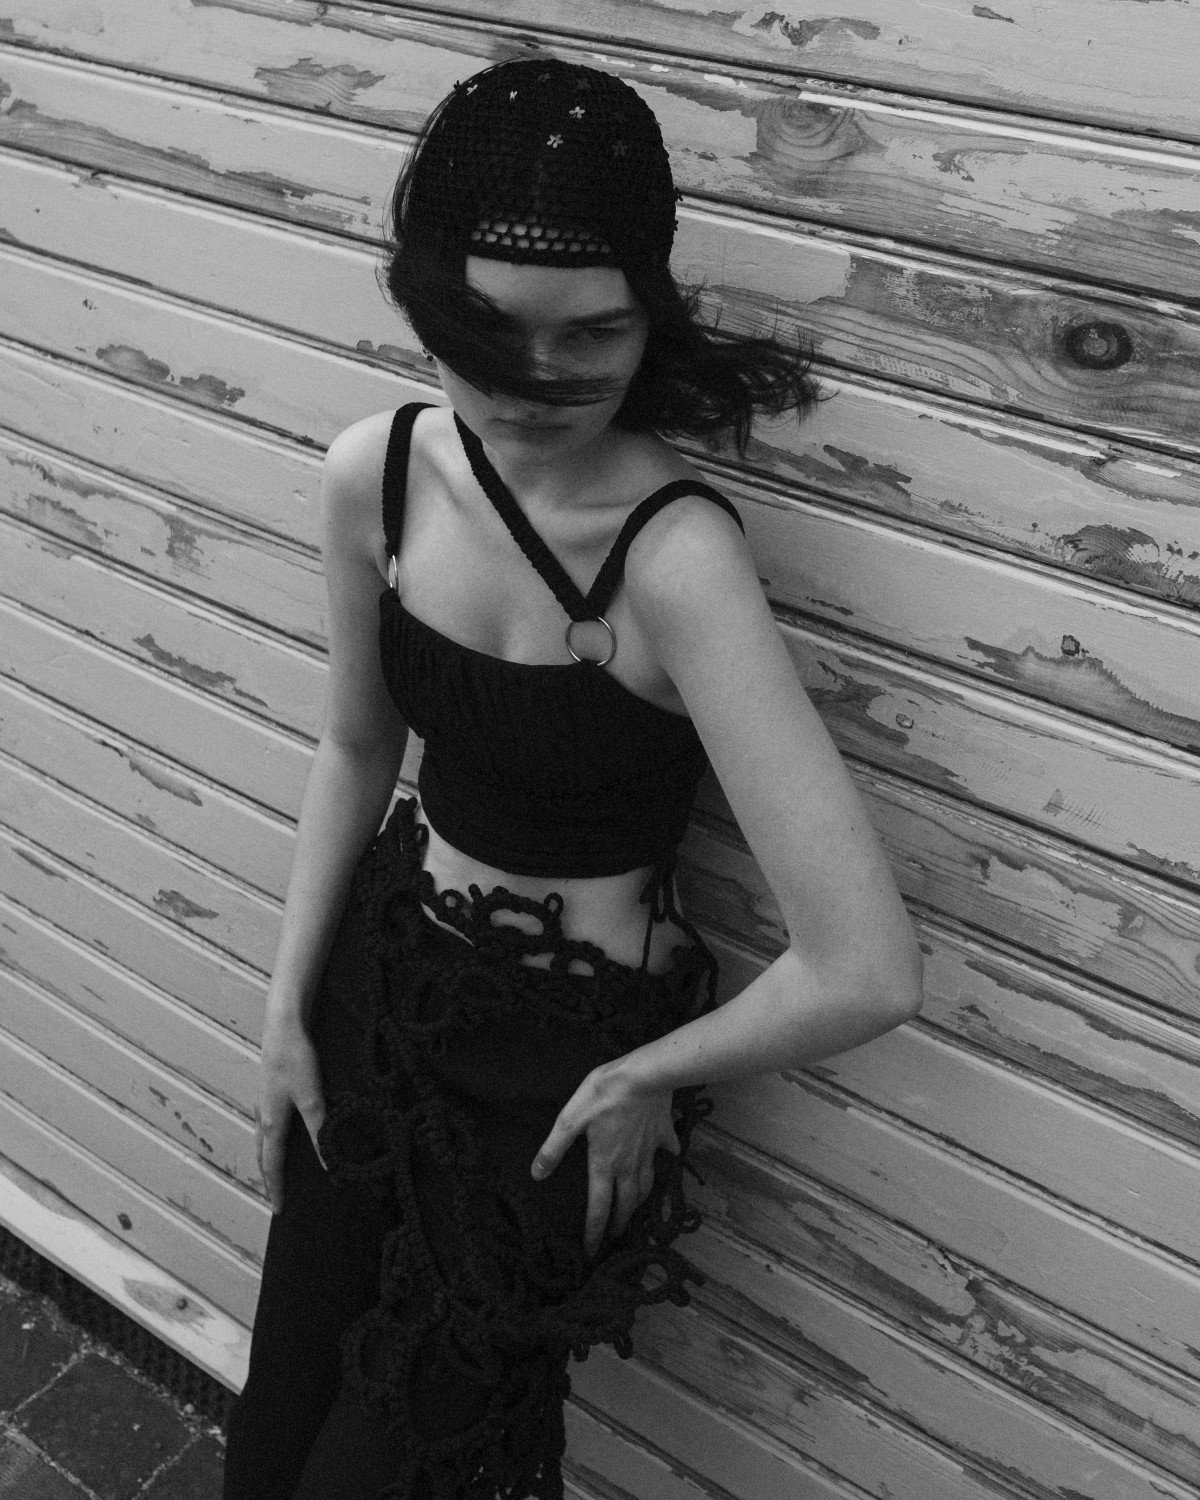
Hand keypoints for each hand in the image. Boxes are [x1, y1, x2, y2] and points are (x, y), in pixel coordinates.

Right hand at [256, 1005, 326, 1213]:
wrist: (283, 1023)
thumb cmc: (296, 1059)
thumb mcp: (312, 1097)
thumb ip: (320, 1130)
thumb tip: (328, 1164)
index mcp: (271, 1122)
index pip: (272, 1165)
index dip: (276, 1188)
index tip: (279, 1211)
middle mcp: (264, 1114)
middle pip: (262, 1155)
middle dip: (268, 1177)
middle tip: (275, 1195)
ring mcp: (266, 1100)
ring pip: (263, 1138)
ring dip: (268, 1157)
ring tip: (277, 1169)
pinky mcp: (273, 1087)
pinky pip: (269, 1121)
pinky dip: (273, 1136)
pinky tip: (284, 1128)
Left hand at [532, 1061, 677, 1257]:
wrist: (645, 1075)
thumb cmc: (604, 1094)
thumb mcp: (570, 1119)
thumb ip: (553, 1148)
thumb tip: (537, 1175)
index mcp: (604, 1164)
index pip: (598, 1207)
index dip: (593, 1232)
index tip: (591, 1252)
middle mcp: (629, 1165)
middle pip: (626, 1203)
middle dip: (619, 1223)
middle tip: (614, 1237)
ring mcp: (649, 1150)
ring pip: (646, 1185)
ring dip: (640, 1202)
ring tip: (635, 1211)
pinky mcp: (664, 1134)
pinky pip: (667, 1153)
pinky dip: (668, 1160)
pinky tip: (668, 1159)